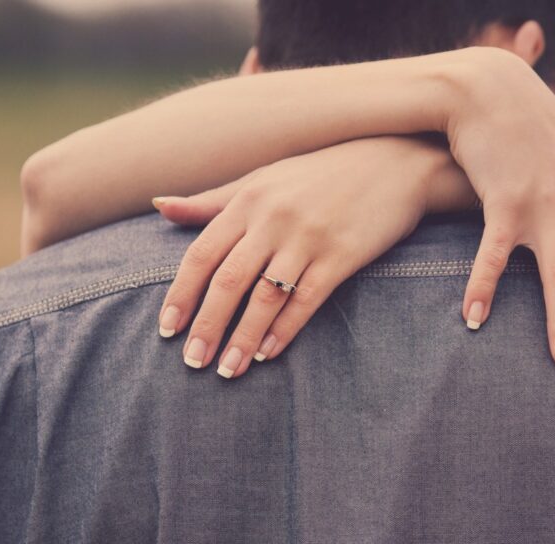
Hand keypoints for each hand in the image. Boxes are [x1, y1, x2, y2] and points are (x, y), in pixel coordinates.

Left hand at [155, 137, 449, 377]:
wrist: (394, 162)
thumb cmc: (322, 173)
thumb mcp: (265, 178)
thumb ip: (213, 199)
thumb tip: (159, 205)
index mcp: (249, 199)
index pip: (202, 254)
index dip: (181, 295)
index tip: (167, 330)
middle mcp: (273, 217)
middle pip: (228, 281)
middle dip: (206, 326)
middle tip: (193, 362)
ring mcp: (308, 237)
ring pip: (265, 297)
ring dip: (242, 338)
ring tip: (228, 370)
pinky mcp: (342, 255)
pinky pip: (306, 300)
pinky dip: (284, 330)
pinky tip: (268, 353)